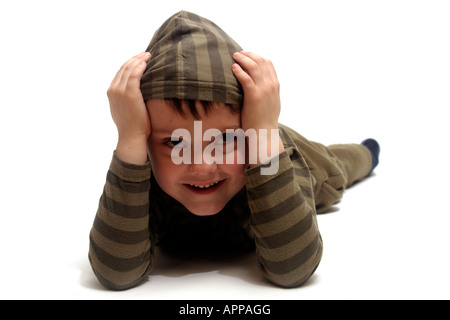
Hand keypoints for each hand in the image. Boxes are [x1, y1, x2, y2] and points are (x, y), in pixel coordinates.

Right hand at [107, 52, 150, 163]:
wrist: (131, 137)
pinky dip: (140, 66)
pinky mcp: (129, 93)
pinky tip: (146, 63)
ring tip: (148, 55)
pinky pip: (134, 74)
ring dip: (139, 60)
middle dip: (135, 58)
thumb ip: (127, 98)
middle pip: (124, 68)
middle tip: (146, 54)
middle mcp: (113, 89)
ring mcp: (120, 91)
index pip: (120, 72)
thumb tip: (137, 92)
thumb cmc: (133, 126)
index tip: (140, 58)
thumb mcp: (126, 109)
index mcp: (111, 92)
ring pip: (129, 69)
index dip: (130, 63)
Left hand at [232, 52, 283, 166]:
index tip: (247, 55)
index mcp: (275, 86)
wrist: (265, 134)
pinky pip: (246, 78)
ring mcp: (264, 90)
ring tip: (234, 57)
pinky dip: (239, 71)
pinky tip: (233, 68)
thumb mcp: (271, 103)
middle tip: (238, 53)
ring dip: (243, 59)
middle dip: (249, 54)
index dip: (257, 56)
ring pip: (253, 67)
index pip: (268, 63)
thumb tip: (260, 86)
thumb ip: (268, 92)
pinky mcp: (254, 96)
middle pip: (261, 61)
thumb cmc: (264, 121)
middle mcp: (271, 85)